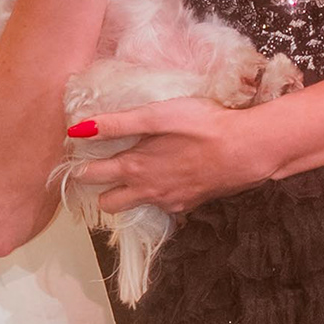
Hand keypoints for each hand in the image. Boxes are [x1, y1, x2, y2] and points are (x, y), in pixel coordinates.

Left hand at [70, 98, 285, 215]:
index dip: (80, 168)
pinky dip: (159, 196)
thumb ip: (115, 124)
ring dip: (129, 195)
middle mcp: (147, 192)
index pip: (92, 176)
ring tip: (137, 172)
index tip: (77, 159)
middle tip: (104, 170)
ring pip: (137, 207)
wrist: (246, 150)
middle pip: (108, 204)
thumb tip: (77, 129)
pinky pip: (164, 207)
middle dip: (101, 190)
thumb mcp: (156, 116)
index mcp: (134, 169)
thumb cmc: (202, 126)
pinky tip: (170, 178)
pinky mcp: (190, 206)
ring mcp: (169, 203)